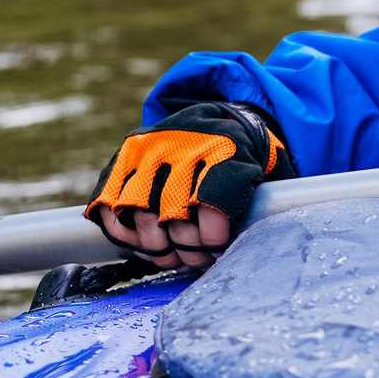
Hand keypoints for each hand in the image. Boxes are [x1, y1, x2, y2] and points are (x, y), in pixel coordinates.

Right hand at [84, 101, 287, 270]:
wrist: (217, 120)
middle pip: (173, 215)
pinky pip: (108, 204)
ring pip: (137, 212)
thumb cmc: (243, 160)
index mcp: (225, 147)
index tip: (218, 249)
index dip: (213, 238)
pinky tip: (143, 242)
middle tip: (197, 257)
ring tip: (171, 254)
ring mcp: (149, 147)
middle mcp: (183, 144)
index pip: (213, 202)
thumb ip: (268, 202)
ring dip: (154, 246)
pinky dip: (122, 232)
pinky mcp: (124, 155)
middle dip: (186, 248)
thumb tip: (257, 245)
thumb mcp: (269, 171)